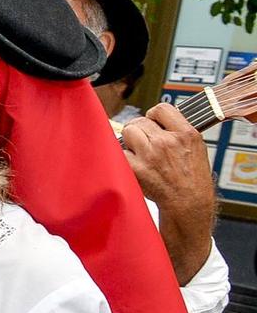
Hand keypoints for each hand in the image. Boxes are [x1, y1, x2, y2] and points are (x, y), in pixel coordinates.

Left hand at [120, 103, 215, 281]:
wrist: (188, 203)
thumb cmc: (191, 178)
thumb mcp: (195, 148)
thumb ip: (176, 131)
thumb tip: (152, 119)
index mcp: (186, 133)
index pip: (161, 109)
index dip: (152, 115)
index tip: (151, 124)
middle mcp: (168, 141)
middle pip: (138, 122)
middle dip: (137, 132)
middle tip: (142, 145)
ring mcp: (151, 155)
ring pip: (126, 133)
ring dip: (128, 143)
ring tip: (137, 155)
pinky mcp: (136, 168)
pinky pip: (118, 152)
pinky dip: (120, 157)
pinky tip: (130, 165)